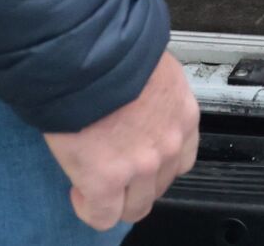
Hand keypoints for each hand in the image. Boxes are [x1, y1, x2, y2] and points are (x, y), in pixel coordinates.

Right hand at [44, 49, 198, 232]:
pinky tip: (80, 192)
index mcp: (183, 113)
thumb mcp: (149, 67)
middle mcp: (169, 143)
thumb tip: (138, 103)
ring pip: (135, 206)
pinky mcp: (106, 181)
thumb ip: (153, 96)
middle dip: (138, 181)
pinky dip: (90, 209)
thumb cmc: (113, 48)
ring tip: (96, 181)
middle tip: (116, 168)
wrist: (86, 50)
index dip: (157, 159)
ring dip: (116, 197)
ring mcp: (140, 166)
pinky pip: (103, 216)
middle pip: (160, 185)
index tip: (138, 153)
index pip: (182, 156)